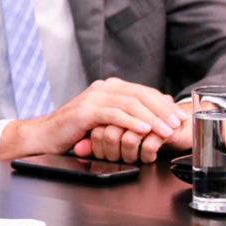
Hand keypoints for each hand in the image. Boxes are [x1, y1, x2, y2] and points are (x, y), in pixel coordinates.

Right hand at [0, 78, 187, 160]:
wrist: (45, 136)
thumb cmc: (77, 132)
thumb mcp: (108, 121)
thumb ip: (129, 114)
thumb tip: (162, 109)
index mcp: (109, 88)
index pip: (144, 91)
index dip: (164, 104)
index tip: (180, 118)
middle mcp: (102, 88)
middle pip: (140, 94)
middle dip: (162, 110)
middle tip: (177, 124)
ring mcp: (93, 97)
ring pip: (130, 103)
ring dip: (152, 118)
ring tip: (165, 130)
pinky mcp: (85, 111)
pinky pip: (114, 114)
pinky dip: (132, 122)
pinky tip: (144, 130)